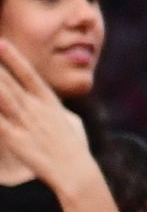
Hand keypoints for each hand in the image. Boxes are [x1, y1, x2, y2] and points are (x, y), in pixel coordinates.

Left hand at [0, 39, 93, 192]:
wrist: (75, 170)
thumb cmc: (72, 147)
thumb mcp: (68, 120)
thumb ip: (54, 109)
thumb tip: (52, 103)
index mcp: (49, 101)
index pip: (28, 74)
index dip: (13, 57)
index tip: (1, 42)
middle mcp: (35, 108)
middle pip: (9, 82)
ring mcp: (25, 123)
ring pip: (2, 98)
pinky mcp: (15, 140)